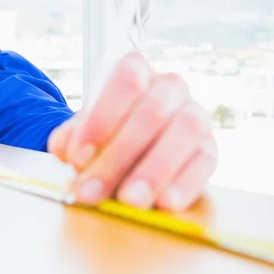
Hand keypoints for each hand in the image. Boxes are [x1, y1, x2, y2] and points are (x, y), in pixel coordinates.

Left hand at [48, 51, 217, 211]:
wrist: (136, 143)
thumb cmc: (108, 130)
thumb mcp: (85, 128)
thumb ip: (71, 136)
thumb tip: (64, 148)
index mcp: (135, 70)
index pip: (123, 84)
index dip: (100, 120)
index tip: (77, 157)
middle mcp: (170, 86)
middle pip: (150, 114)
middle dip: (117, 158)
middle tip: (92, 191)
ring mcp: (195, 114)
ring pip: (183, 133)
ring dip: (154, 170)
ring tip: (129, 200)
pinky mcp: (210, 147)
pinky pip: (205, 162)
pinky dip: (185, 184)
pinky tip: (165, 203)